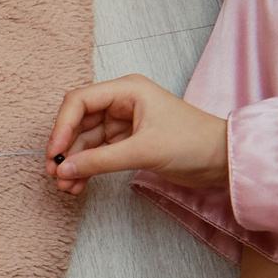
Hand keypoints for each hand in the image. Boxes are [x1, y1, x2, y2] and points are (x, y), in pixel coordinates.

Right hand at [46, 75, 228, 194]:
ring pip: (86, 142)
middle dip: (66, 149)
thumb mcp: (143, 150)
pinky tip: (78, 185)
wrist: (223, 161)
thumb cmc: (193, 143)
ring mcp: (124, 124)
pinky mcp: (128, 143)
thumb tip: (64, 170)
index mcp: (127, 91)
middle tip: (55, 174)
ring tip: (66, 187)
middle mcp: (122, 103)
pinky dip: (87, 169)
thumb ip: (100, 161)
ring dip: (75, 164)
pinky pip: (98, 154)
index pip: (80, 102)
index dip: (61, 127)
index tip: (54, 154)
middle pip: (79, 123)